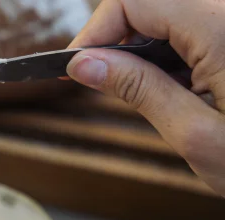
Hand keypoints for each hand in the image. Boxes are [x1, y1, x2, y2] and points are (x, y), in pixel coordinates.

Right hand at [65, 0, 224, 195]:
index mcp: (224, 28)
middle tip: (104, 81)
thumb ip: (137, 90)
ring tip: (149, 91)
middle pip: (153, 1)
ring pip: (173, 11)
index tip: (79, 66)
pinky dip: (177, 49)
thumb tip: (85, 65)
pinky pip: (199, 23)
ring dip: (148, 45)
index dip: (97, 30)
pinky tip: (181, 84)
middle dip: (119, 37)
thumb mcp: (195, 135)